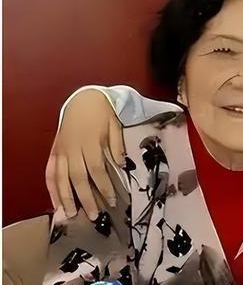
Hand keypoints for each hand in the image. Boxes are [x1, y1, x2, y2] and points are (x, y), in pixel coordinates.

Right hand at [45, 89, 124, 219]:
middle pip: (78, 178)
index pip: (97, 170)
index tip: (112, 201)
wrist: (84, 98)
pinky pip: (49, 171)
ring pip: (60, 178)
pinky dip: (51, 188)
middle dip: (86, 198)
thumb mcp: (116, 125)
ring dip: (65, 197)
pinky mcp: (55, 150)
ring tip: (71, 215)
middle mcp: (73, 148)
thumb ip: (118, 146)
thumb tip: (122, 165)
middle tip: (93, 216)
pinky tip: (55, 201)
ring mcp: (62, 150)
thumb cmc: (104, 112)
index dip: (104, 187)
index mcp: (91, 142)